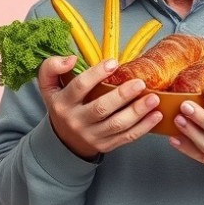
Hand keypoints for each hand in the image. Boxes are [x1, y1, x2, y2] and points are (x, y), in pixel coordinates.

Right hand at [38, 56, 162, 159]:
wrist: (64, 139)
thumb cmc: (61, 104)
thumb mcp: (48, 85)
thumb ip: (52, 67)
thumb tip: (71, 59)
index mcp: (62, 103)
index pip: (79, 87)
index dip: (96, 74)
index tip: (113, 62)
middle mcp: (76, 121)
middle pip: (101, 109)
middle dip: (122, 96)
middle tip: (140, 83)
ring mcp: (91, 136)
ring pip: (117, 125)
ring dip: (137, 112)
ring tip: (153, 98)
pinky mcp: (105, 145)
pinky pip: (126, 137)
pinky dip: (143, 127)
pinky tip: (155, 115)